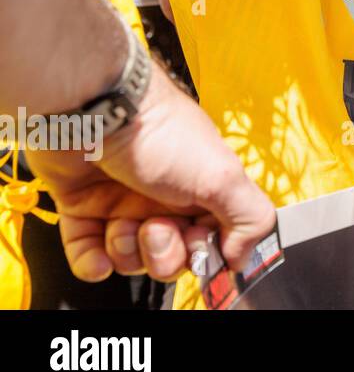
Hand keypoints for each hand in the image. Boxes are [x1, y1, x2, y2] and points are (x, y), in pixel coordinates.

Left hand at [24, 64, 275, 282]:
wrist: (94, 109)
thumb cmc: (160, 133)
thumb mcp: (222, 175)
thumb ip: (250, 218)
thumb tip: (242, 258)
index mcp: (204, 191)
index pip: (212, 241)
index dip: (205, 252)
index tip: (197, 243)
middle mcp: (167, 200)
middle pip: (173, 257)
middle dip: (164, 253)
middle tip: (156, 227)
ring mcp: (125, 205)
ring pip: (131, 259)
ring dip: (126, 251)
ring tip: (120, 222)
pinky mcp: (84, 208)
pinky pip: (89, 256)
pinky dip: (93, 262)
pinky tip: (98, 251)